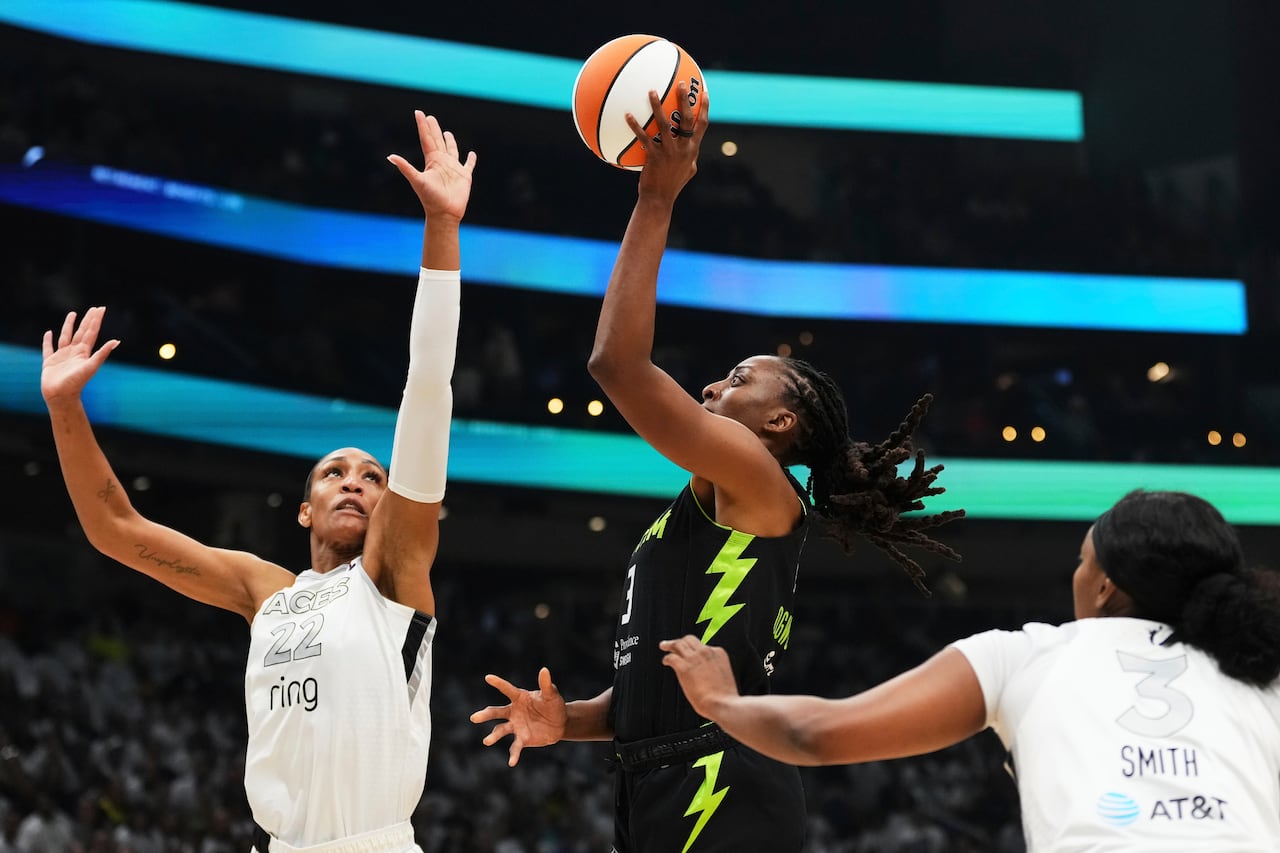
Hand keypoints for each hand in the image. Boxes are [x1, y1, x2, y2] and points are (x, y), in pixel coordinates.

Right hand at [41, 307, 118, 406]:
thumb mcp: (91, 366)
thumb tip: (117, 341)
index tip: (101, 309)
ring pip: (66, 336)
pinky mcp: (49, 361)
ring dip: (69, 325)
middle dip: (87, 320)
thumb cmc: (76, 383)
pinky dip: (48, 340)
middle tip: (93, 309)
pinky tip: (49, 333)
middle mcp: (74, 352)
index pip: (91, 332)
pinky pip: (48, 348)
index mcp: (84, 352)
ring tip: (72, 314)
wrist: (61, 396)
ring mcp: (62, 356)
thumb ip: (102, 353)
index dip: (96, 321)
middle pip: (81, 332)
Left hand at [387, 111, 476, 220]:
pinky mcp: (465, 176)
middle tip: (430, 117)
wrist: (444, 213)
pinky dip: (471, 160)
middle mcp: (442, 162)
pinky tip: (472, 154)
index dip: (423, 126)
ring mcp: (453, 169)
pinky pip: (469, 165)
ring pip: (452, 150)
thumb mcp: (417, 181)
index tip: (418, 113)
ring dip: (450, 141)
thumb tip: (390, 156)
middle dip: (434, 129)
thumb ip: (405, 167)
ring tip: (447, 133)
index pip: (426, 139)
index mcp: (431, 161)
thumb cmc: (430, 198)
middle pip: (437, 141)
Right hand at [469, 667, 566, 766]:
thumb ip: (546, 684)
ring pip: (500, 731)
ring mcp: (516, 726)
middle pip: (496, 712)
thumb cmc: (554, 705)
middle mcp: (513, 712)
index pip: (507, 689)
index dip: (498, 683)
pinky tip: (511, 762)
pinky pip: (515, 747)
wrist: (559, 724)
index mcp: (519, 698)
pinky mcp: (522, 739)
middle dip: (485, 715)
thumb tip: (544, 670)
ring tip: (486, 741)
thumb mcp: (552, 695)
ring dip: (493, 736)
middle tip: (473, 718)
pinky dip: (513, 755)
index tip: (488, 677)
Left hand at [625, 83, 708, 204]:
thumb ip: (690, 157)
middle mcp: (683, 149)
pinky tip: (627, 115)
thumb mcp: (687, 171)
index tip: (703, 92)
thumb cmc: (672, 185)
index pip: (702, 125)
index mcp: (692, 150)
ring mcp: (668, 152)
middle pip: (686, 119)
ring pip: (665, 124)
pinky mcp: (654, 156)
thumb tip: (691, 149)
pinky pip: (644, 137)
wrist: (659, 200)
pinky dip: (635, 126)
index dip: (704, 108)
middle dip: (685, 99)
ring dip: (658, 106)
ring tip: (651, 91)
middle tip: (681, 83)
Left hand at [659, 635, 737, 718]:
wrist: (723, 704)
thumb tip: (705, 674)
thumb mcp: (723, 675)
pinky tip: (665, 662)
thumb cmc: (724, 697)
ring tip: (664, 646)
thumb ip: (714, 669)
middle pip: (689, 639)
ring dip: (670, 645)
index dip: (695, 650)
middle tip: (673, 645)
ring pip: (678, 644)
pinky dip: (667, 659)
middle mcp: (706, 652)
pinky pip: (672, 657)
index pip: (703, 646)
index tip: (691, 655)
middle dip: (681, 641)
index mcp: (718, 653)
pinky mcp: (684, 667)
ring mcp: (694, 658)